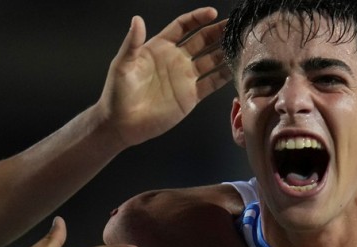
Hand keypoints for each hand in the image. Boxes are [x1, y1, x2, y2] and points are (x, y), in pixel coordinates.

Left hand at [98, 7, 229, 146]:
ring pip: (210, 60)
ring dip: (224, 52)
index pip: (183, 27)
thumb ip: (132, 42)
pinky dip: (224, 76)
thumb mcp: (122, 64)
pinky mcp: (192, 96)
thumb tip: (137, 19)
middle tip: (233, 26)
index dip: (197, 18)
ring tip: (239, 44)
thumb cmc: (117, 92)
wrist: (123, 123)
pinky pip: (211, 82)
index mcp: (159, 47)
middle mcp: (176, 59)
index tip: (212, 13)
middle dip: (217, 32)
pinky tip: (235, 68)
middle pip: (201, 41)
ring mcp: (185, 77)